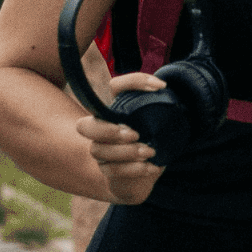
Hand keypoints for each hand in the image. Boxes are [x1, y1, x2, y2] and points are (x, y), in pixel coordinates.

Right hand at [75, 71, 166, 204]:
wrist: (147, 169)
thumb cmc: (152, 140)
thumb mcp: (158, 124)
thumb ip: (159, 110)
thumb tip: (166, 94)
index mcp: (117, 108)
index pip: (117, 86)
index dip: (136, 82)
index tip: (161, 87)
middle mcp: (102, 127)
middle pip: (84, 126)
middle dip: (108, 130)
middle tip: (135, 134)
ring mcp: (101, 150)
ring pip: (98, 150)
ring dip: (126, 152)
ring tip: (150, 152)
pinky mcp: (107, 169)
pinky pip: (113, 170)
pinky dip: (134, 169)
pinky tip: (151, 167)